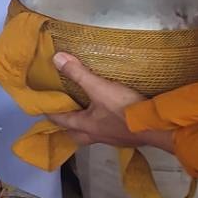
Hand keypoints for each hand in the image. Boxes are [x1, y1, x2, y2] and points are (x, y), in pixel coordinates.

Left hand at [44, 54, 174, 150]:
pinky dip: (104, 124)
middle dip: (67, 125)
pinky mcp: (126, 137)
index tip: (42, 107)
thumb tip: (57, 59)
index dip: (50, 112)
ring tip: (86, 113)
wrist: (155, 126)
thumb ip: (78, 73)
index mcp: (85, 125)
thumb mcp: (99, 87)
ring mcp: (112, 138)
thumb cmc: (124, 109)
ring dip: (86, 125)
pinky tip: (110, 116)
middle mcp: (95, 136)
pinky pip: (109, 132)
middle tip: (64, 114)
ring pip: (92, 134)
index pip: (61, 120)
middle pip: (75, 134)